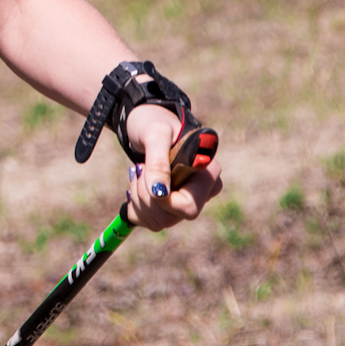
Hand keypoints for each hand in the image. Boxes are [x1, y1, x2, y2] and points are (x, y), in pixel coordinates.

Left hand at [122, 103, 222, 229]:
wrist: (147, 125)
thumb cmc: (155, 123)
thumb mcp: (155, 134)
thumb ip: (158, 162)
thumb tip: (159, 193)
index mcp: (208, 173)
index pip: (189, 207)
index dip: (164, 201)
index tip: (147, 174)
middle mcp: (202, 192)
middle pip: (171, 218)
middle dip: (145, 197)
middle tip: (139, 169)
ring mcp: (187, 201)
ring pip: (159, 222)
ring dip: (138, 199)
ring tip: (138, 172)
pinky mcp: (171, 206)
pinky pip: (150, 222)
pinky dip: (136, 207)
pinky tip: (137, 185)